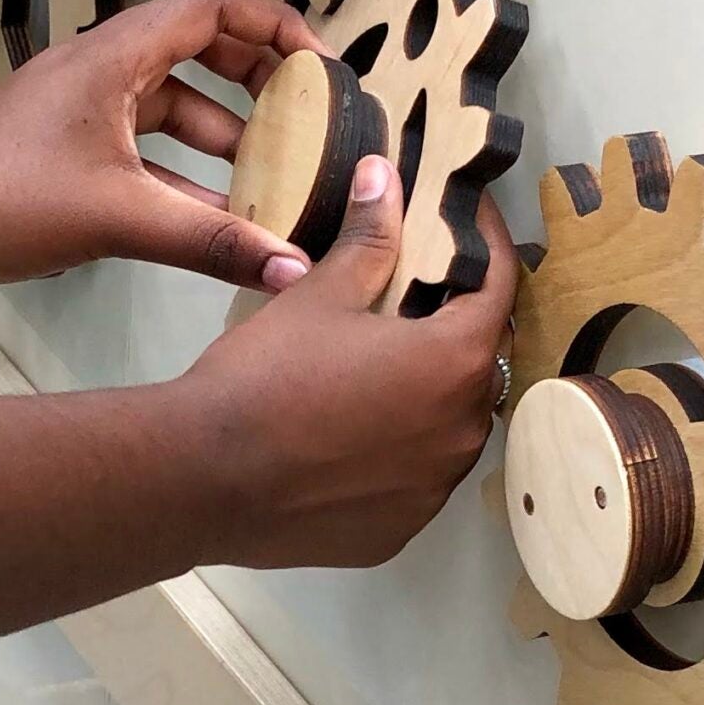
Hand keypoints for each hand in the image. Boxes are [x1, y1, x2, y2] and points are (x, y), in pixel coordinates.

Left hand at [0, 0, 322, 297]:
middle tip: (307, 120)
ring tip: (275, 178)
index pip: (213, 5)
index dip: (275, 25)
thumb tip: (292, 266)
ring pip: (171, 106)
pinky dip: (184, 177)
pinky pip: (143, 151)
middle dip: (259, 82)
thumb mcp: (116, 219)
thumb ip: (210, 241)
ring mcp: (79, 112)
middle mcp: (100, 71)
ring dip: (224, 136)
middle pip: (199, 49)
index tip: (321, 69)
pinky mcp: (63, 154)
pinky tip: (218, 223)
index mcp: (114, 56)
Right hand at [174, 158, 518, 569]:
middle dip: (458, 320)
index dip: (487, 244)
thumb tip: (384, 174)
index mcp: (454, 363)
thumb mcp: (319, 294)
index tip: (468, 217)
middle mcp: (462, 431)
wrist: (204, 477)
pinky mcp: (400, 529)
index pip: (499, 288)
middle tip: (420, 289)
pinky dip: (404, 447)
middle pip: (481, 360)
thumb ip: (368, 237)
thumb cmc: (266, 375)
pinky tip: (359, 430)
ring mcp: (434, 489)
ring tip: (387, 361)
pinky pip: (419, 476)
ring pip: (454, 423)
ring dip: (434, 388)